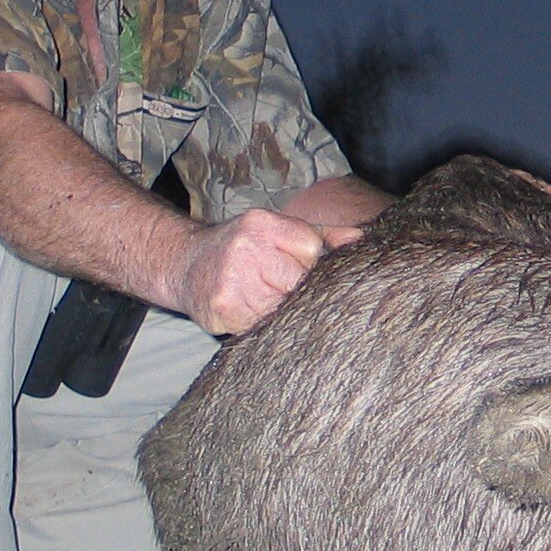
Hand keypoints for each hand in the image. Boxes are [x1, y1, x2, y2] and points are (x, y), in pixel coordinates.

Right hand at [174, 208, 357, 335]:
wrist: (186, 265)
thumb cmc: (243, 248)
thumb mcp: (278, 231)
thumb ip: (323, 236)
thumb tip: (364, 240)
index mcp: (263, 223)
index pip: (312, 250)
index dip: (310, 265)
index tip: (296, 269)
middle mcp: (246, 247)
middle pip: (299, 282)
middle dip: (295, 290)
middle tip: (281, 289)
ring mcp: (232, 279)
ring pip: (282, 308)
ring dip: (279, 311)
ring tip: (264, 299)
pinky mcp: (223, 308)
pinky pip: (260, 327)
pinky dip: (260, 325)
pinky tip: (249, 312)